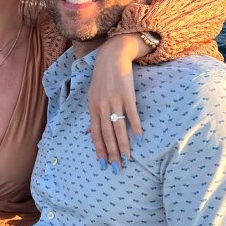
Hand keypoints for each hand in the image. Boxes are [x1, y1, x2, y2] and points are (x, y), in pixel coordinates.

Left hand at [88, 34, 148, 168]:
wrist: (112, 57)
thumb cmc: (102, 79)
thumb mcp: (92, 97)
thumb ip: (92, 116)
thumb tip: (87, 133)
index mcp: (93, 108)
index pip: (96, 134)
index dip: (99, 149)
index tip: (103, 164)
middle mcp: (102, 107)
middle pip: (107, 134)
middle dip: (112, 153)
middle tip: (117, 168)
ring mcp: (115, 101)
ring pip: (118, 128)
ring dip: (123, 145)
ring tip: (128, 159)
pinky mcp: (127, 95)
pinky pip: (131, 115)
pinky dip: (135, 127)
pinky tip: (139, 139)